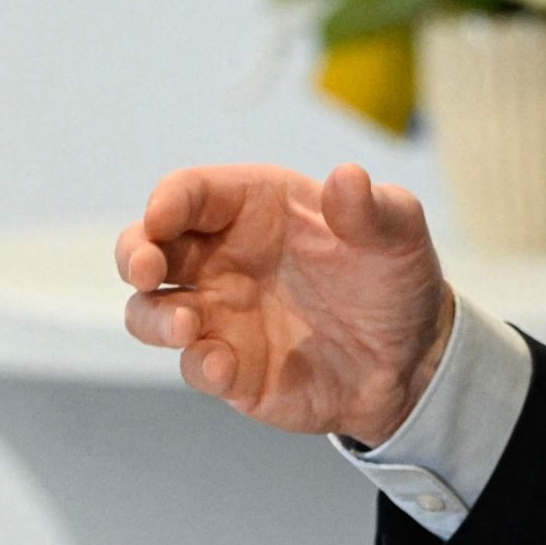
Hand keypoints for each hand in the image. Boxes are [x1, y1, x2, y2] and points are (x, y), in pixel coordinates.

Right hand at [117, 162, 454, 447]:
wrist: (412, 358)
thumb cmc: (395, 278)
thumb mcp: (398, 234)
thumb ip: (372, 208)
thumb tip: (346, 178)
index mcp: (255, 207)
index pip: (191, 192)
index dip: (168, 200)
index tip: (162, 215)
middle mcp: (224, 257)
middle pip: (147, 245)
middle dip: (133, 253)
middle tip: (147, 270)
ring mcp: (220, 313)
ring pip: (150, 309)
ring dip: (152, 316)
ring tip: (186, 324)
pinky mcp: (229, 366)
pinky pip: (193, 365)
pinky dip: (198, 365)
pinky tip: (224, 367)